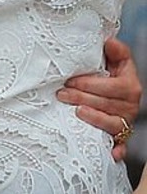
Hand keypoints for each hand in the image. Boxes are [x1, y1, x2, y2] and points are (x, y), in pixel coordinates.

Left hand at [56, 37, 141, 160]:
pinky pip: (120, 145)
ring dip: (91, 118)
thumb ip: (115, 50)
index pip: (109, 86)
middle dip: (81, 98)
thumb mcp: (117, 59)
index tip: (70, 80)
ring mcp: (125, 121)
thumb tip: (108, 41)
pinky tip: (109, 152)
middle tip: (61, 94)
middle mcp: (130, 105)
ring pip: (110, 123)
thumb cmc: (112, 73)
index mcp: (130, 85)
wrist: (116, 90)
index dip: (88, 83)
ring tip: (73, 111)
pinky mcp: (121, 136)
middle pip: (105, 104)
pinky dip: (116, 149)